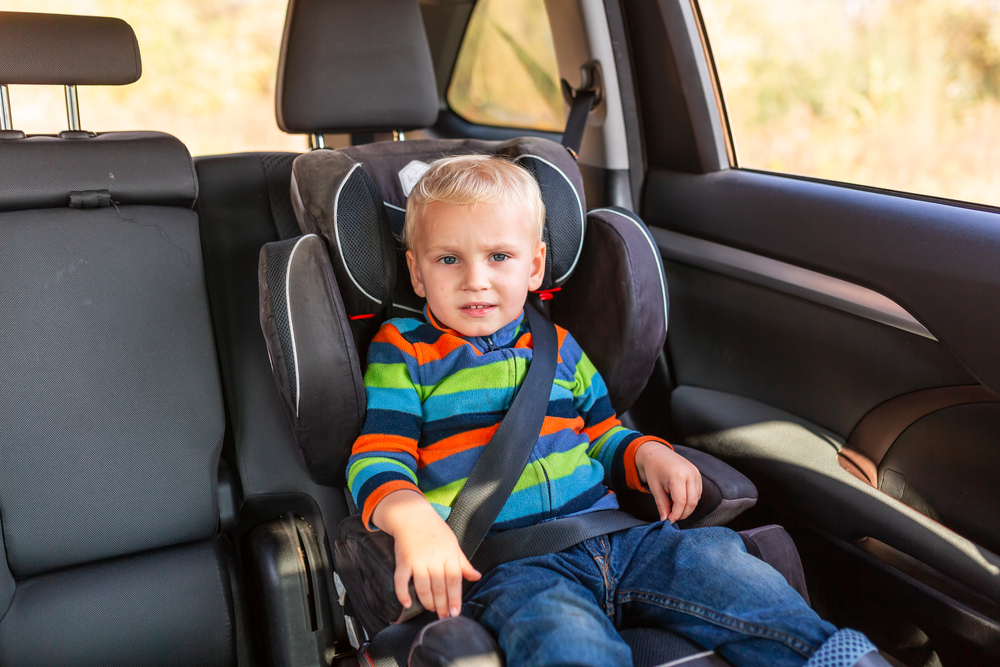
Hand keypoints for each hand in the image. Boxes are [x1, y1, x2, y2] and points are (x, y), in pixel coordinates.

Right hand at [371, 490, 481, 618]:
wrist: (412, 515)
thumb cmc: (435, 530)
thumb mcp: (453, 543)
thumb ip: (463, 563)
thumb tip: (477, 577)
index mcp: (448, 554)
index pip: (454, 580)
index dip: (455, 598)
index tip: (455, 612)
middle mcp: (433, 558)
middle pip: (439, 587)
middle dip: (442, 605)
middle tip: (444, 617)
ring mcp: (417, 560)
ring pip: (422, 587)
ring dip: (427, 602)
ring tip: (432, 609)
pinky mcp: (403, 561)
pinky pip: (401, 581)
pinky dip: (402, 594)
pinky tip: (407, 604)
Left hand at [634, 442, 702, 522]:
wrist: (657, 453)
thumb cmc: (654, 469)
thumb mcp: (655, 488)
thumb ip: (662, 505)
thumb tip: (666, 520)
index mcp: (677, 476)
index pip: (681, 502)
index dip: (676, 514)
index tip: (668, 521)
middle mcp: (690, 474)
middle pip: (692, 502)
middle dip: (683, 513)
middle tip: (672, 517)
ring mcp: (696, 473)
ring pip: (696, 499)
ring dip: (686, 508)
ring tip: (673, 507)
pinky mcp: (698, 474)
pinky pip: (697, 493)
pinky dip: (690, 500)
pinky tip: (679, 500)